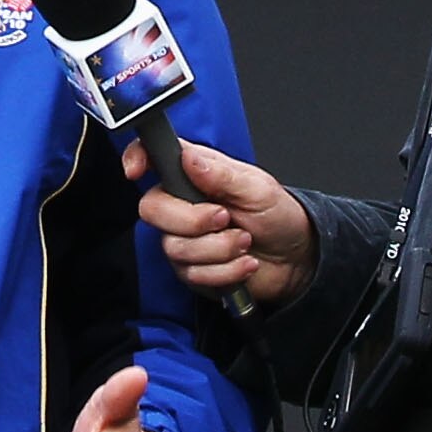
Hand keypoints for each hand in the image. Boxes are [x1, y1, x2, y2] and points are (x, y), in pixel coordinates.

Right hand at [134, 134, 315, 305]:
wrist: (295, 258)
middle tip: (225, 217)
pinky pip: (192, 274)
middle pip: (152, 209)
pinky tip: (244, 263)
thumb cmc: (278, 215)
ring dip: (218, 249)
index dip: (137, 158)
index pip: (154, 157)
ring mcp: (185, 238)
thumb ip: (222, 175)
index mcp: (195, 173)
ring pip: (174, 247)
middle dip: (192, 220)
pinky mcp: (192, 269)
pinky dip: (225, 271)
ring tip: (244, 242)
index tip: (136, 170)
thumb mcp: (259, 188)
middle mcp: (183, 204)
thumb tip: (190, 158)